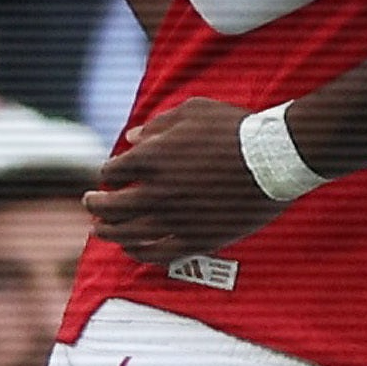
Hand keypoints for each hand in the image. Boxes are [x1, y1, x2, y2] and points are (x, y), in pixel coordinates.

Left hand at [84, 97, 283, 264]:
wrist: (276, 156)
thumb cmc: (236, 128)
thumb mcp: (194, 111)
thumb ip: (159, 124)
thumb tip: (132, 138)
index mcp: (152, 158)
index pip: (112, 172)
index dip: (107, 174)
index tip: (110, 176)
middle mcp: (157, 191)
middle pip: (111, 207)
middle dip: (96, 205)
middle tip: (90, 204)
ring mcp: (175, 219)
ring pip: (128, 235)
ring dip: (109, 233)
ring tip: (101, 231)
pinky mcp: (197, 239)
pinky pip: (159, 254)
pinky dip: (140, 253)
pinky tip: (133, 250)